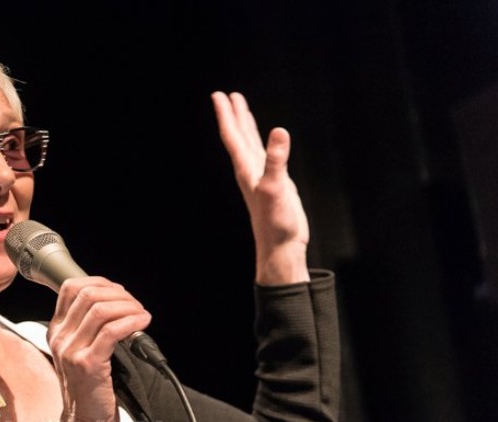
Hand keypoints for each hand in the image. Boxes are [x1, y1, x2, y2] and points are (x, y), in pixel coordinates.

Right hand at [48, 276, 151, 421]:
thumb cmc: (89, 387)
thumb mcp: (80, 351)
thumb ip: (90, 327)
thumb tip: (117, 301)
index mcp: (57, 330)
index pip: (71, 288)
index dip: (100, 282)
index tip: (120, 293)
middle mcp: (60, 337)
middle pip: (88, 294)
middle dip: (118, 294)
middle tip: (135, 305)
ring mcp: (72, 350)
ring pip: (100, 309)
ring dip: (127, 307)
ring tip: (141, 315)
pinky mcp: (88, 364)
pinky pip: (111, 331)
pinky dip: (131, 322)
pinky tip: (142, 324)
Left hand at [211, 91, 310, 283]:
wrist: (280, 247)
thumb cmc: (276, 222)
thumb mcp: (276, 188)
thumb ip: (276, 160)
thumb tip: (279, 132)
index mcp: (247, 169)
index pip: (233, 136)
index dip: (226, 115)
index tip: (219, 95)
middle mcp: (250, 171)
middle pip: (238, 137)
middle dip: (233, 116)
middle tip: (227, 95)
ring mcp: (261, 177)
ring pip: (250, 145)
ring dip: (246, 126)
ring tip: (242, 109)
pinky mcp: (274, 184)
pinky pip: (265, 156)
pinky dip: (263, 143)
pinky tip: (267, 140)